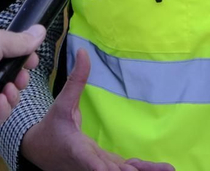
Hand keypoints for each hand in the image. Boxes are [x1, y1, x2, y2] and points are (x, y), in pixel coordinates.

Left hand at [0, 23, 44, 131]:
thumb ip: (20, 41)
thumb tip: (40, 31)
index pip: (5, 55)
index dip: (20, 58)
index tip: (32, 60)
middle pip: (7, 78)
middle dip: (19, 78)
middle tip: (21, 78)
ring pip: (3, 99)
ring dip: (12, 94)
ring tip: (9, 90)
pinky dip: (1, 110)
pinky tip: (1, 100)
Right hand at [20, 48, 174, 170]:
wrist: (40, 151)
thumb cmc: (52, 127)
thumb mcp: (61, 103)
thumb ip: (76, 80)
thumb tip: (83, 51)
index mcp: (77, 148)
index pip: (90, 160)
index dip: (100, 167)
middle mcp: (89, 163)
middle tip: (157, 168)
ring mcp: (98, 167)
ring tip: (169, 169)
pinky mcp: (105, 167)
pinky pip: (125, 169)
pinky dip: (141, 168)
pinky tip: (162, 168)